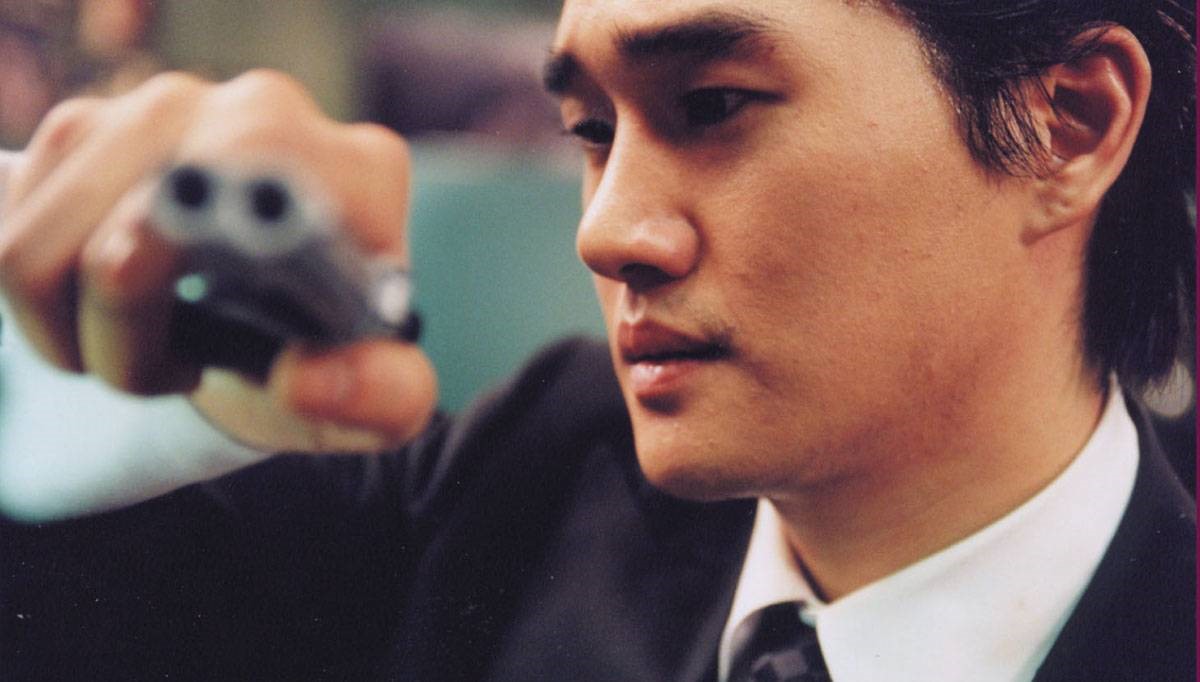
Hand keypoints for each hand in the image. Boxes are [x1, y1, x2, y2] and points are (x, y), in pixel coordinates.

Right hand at [0, 70, 436, 452]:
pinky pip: (7, 222)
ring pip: (41, 239)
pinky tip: (98, 305)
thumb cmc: (325, 352)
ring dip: (71, 327)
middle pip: (125, 234)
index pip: (247, 175)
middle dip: (126, 333)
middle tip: (177, 369)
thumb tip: (305, 379)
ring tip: (145, 344)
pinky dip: (33, 296)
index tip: (188, 356)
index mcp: (354, 170)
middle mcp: (264, 108)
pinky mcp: (93, 124)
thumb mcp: (379, 395)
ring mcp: (169, 104)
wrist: (270, 319)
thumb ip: (383, 397)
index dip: (183, 258)